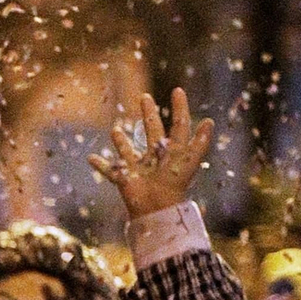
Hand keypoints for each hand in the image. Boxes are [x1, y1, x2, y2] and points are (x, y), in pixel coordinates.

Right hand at [90, 88, 213, 218]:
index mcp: (172, 151)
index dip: (180, 108)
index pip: (178, 125)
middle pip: (153, 131)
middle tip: (144, 97)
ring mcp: (139, 168)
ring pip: (130, 151)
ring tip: (115, 130)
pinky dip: (100, 165)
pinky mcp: (124, 178)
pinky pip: (110, 171)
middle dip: (149, 114)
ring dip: (122, 141)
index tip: (177, 90)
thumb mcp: (188, 161)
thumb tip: (209, 121)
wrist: (157, 209)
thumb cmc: (174, 185)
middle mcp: (156, 157)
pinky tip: (91, 158)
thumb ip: (199, 142)